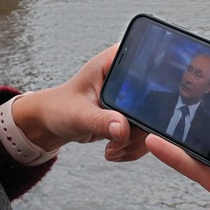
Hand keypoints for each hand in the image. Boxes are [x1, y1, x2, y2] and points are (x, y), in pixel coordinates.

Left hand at [11, 44, 148, 161]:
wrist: (53, 122)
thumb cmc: (60, 107)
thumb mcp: (78, 113)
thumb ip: (100, 120)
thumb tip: (123, 128)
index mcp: (117, 60)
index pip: (148, 67)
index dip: (152, 90)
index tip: (138, 115)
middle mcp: (130, 74)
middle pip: (155, 99)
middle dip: (140, 127)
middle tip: (120, 139)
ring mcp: (134, 96)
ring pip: (153, 120)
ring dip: (136, 141)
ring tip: (113, 148)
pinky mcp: (134, 114)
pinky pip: (146, 133)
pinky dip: (134, 147)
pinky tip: (115, 150)